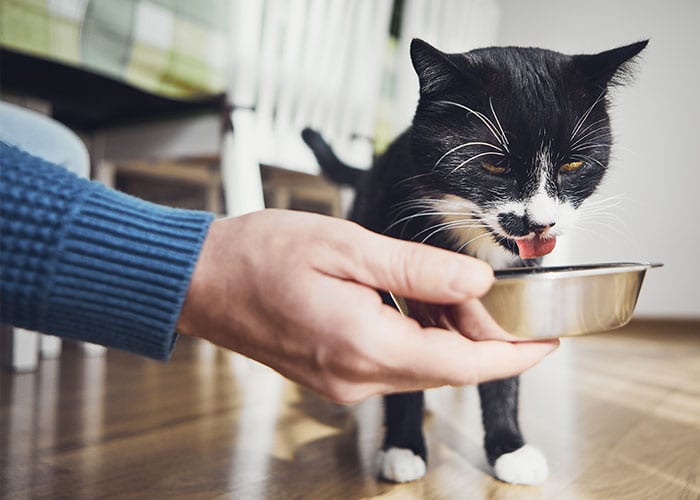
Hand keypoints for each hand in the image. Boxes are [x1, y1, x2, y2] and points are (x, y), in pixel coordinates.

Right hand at [176, 209, 557, 403]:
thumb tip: (477, 281)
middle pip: (447, 369)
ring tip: (449, 287)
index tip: (547, 340)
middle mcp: (357, 377)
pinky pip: (393, 362)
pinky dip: (417, 336)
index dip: (513, 355)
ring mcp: (343, 382)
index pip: (463, 367)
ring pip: (422, 366)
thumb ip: (419, 269)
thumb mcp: (348, 247)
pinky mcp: (333, 374)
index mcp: (365, 346)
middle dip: (481, 335)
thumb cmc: (260, 256)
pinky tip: (414, 303)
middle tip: (493, 291)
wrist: (201, 280)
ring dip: (448, 334)